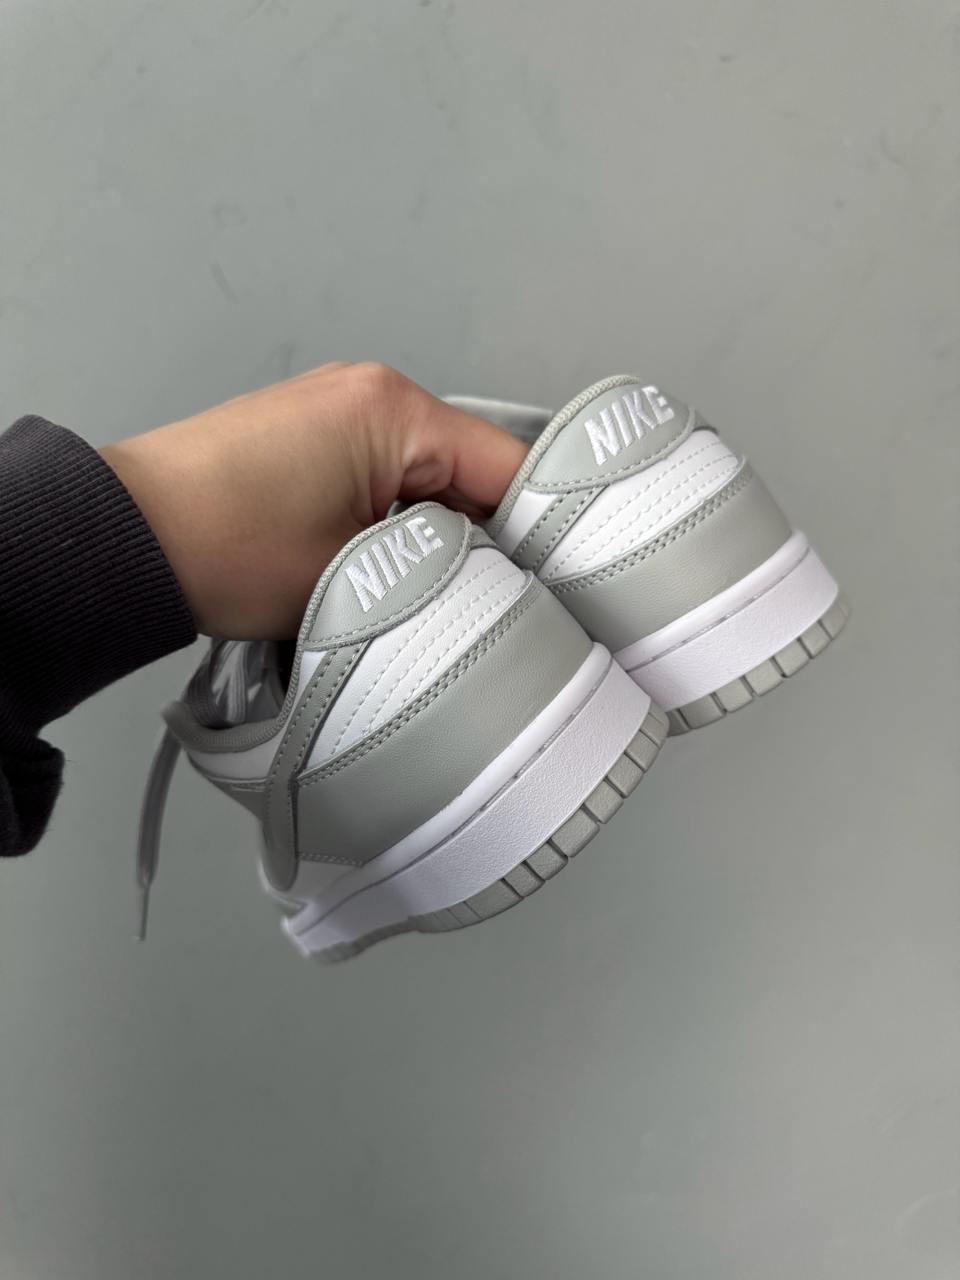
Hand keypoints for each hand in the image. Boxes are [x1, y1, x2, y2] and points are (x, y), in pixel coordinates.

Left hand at [100, 362, 527, 639]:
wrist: (126, 538)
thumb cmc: (227, 548)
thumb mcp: (358, 574)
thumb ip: (445, 569)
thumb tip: (496, 579)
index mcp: (393, 409)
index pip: (508, 465)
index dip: (542, 530)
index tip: (562, 588)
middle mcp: (373, 394)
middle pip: (474, 470)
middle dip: (490, 536)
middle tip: (509, 602)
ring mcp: (340, 411)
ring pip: (432, 480)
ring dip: (443, 534)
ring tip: (446, 593)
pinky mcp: (315, 437)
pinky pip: (390, 479)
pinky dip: (402, 523)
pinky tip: (398, 570)